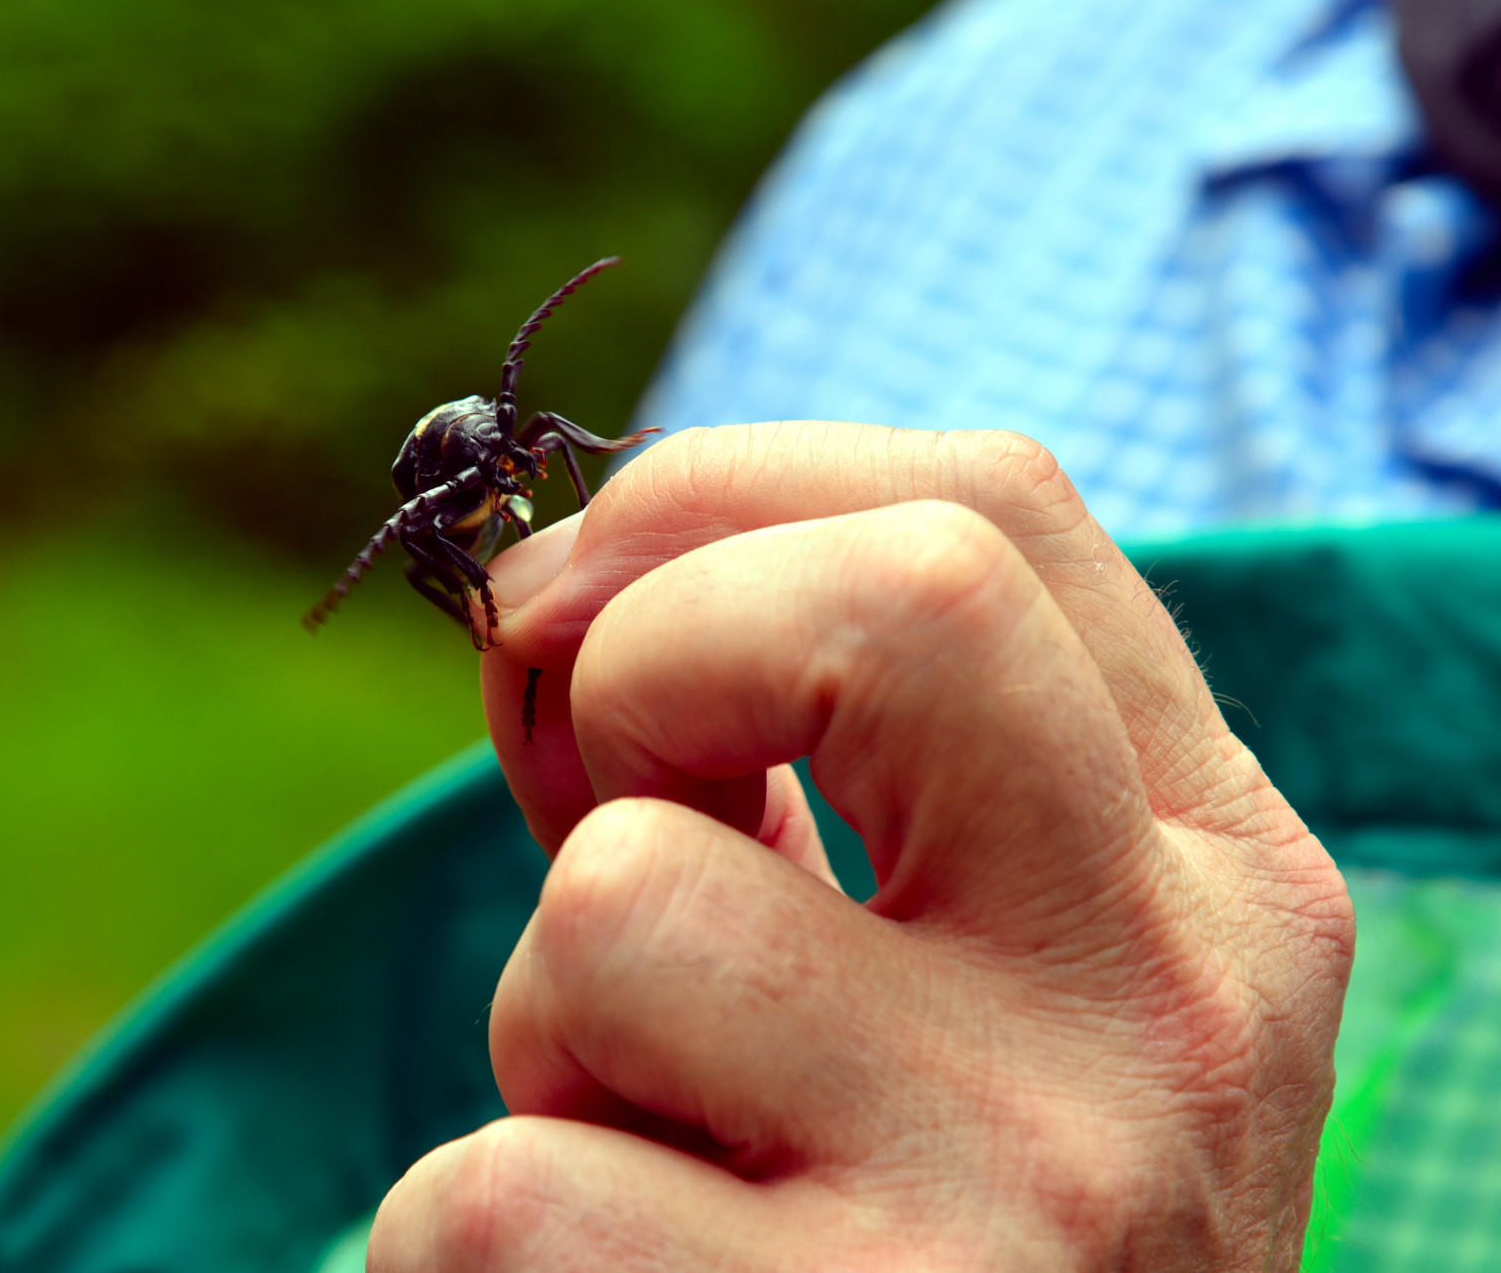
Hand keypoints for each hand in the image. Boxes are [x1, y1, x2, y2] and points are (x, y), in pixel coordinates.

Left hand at [368, 423, 1352, 1270]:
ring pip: (619, 913)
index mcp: (1213, 878)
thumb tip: (541, 615)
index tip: (576, 590)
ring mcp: (1034, 1197)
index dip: (723, 491)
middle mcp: (1169, 1011)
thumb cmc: (925, 1231)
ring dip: (547, 1036)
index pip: (992, 513)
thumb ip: (770, 781)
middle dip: (651, 646)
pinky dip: (476, 1246)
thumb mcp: (931, 984)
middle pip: (898, 601)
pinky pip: (501, 1194)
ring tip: (657, 1167)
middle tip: (610, 807)